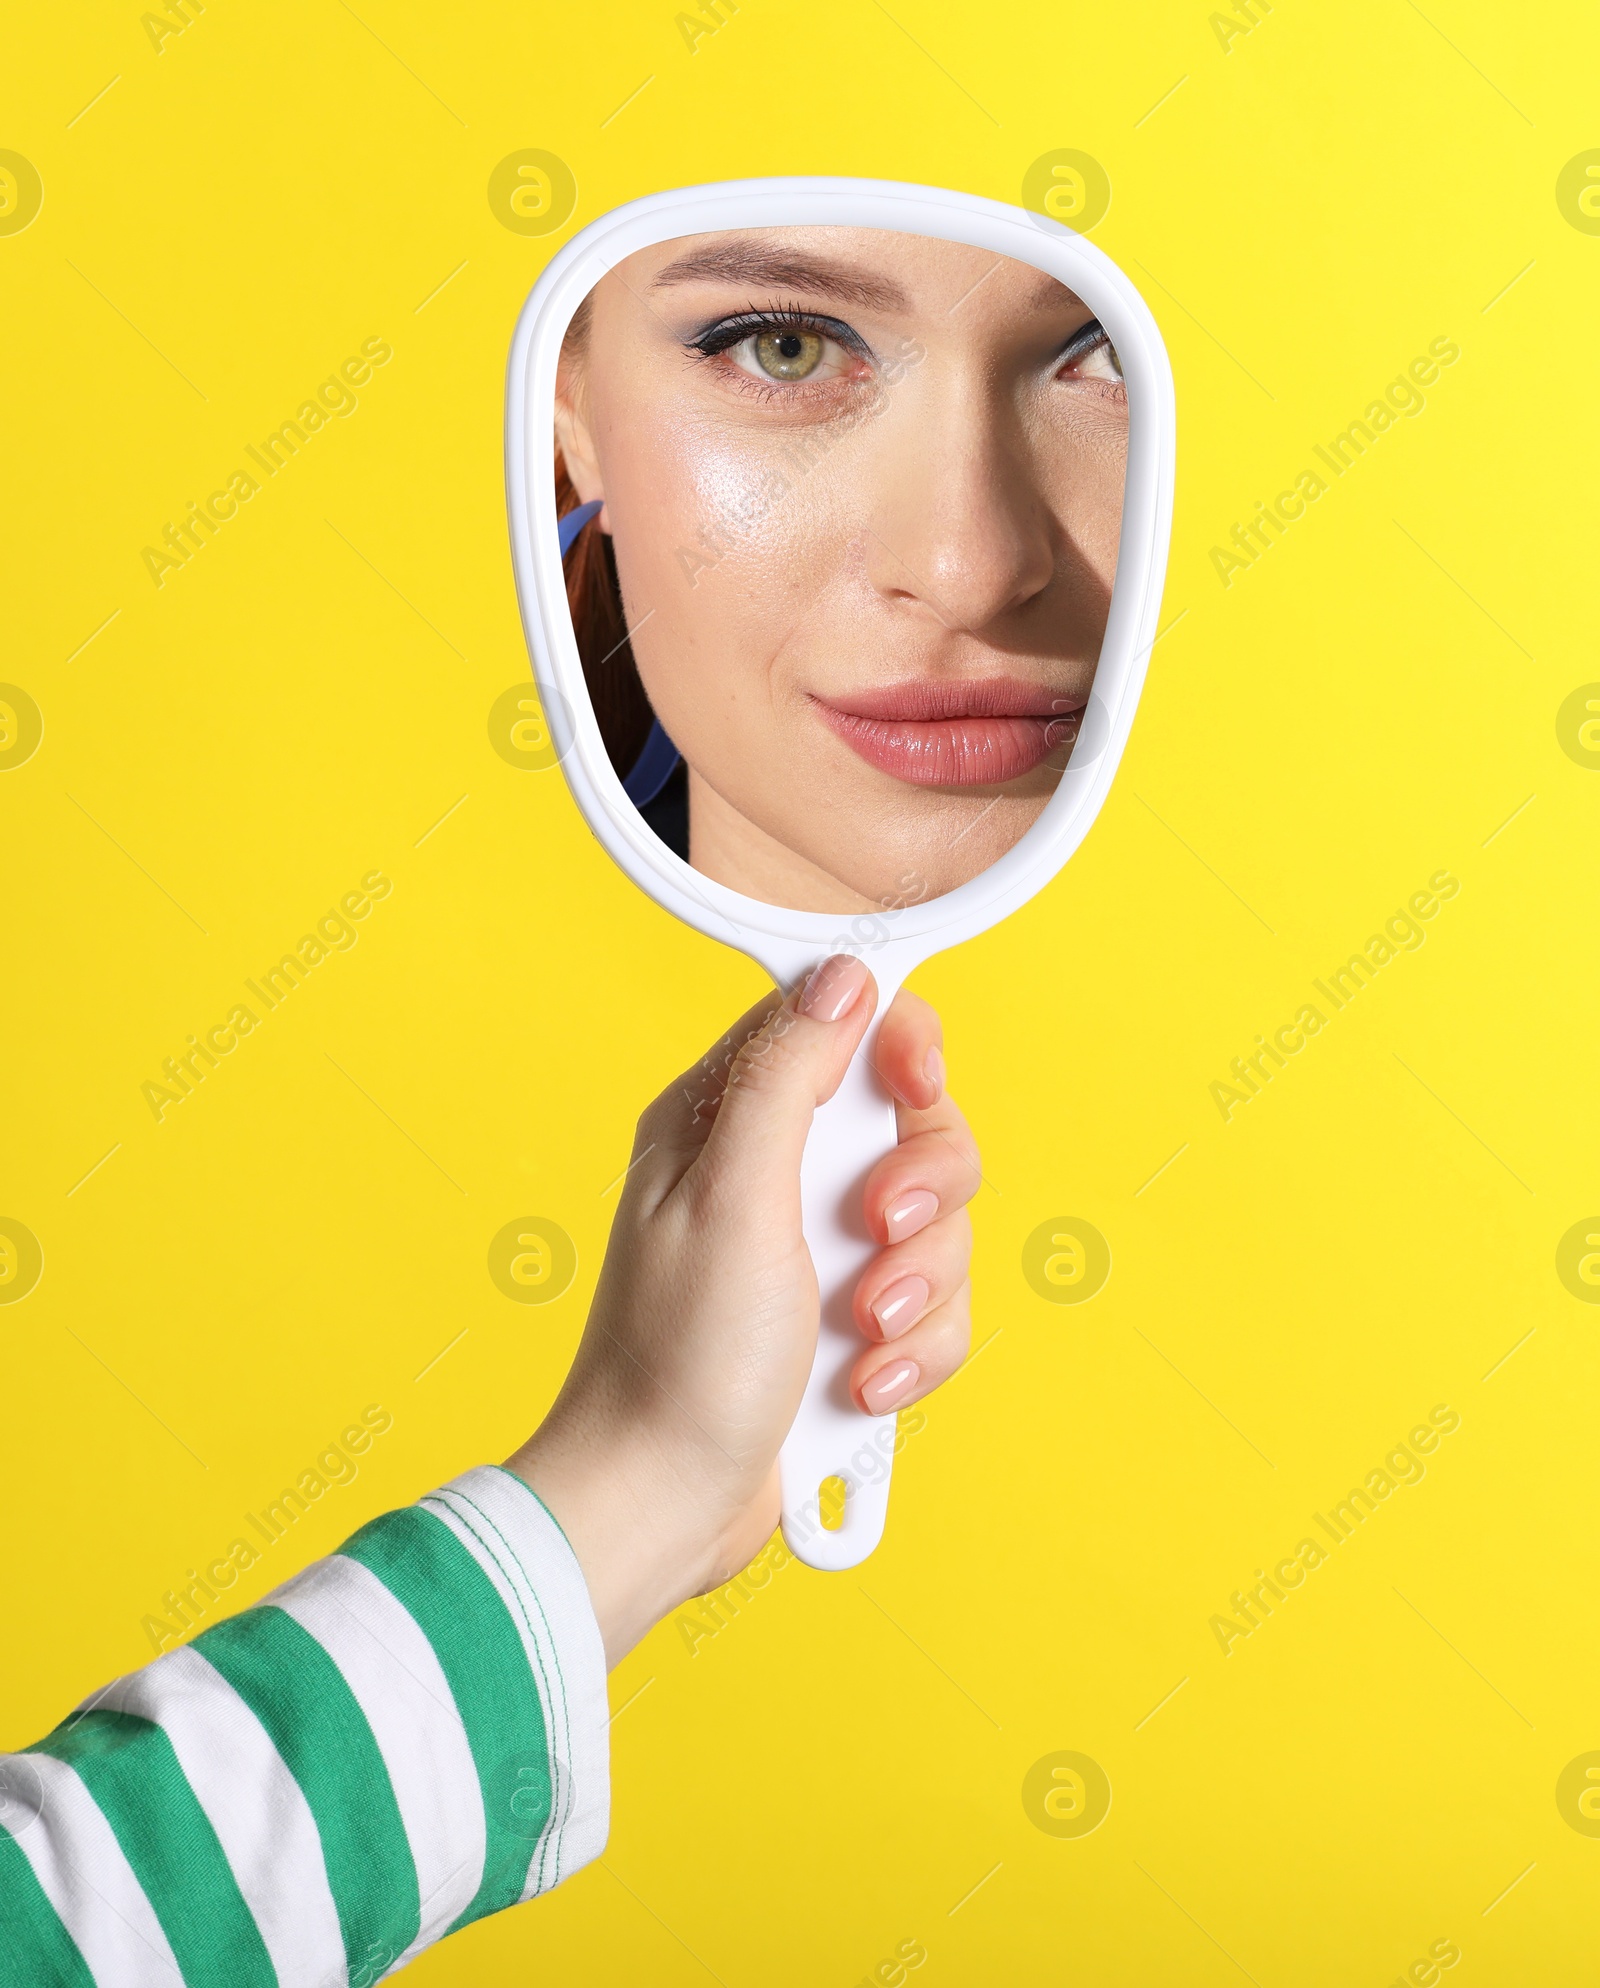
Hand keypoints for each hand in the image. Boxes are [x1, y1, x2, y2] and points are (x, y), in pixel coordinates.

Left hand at [507, 955, 980, 1665]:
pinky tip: (860, 1386)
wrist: (665, 1505)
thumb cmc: (675, 1356)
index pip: (838, 1028)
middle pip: (913, 1127)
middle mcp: (777, 1175)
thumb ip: (788, 1079)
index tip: (914, 1083)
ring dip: (914, 1287)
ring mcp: (817, 1253)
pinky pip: (934, 1307)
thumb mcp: (733, 1197)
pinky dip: (911, 1351)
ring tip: (857, 1334)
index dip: (895, 1044)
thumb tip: (845, 975)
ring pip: (938, 1224)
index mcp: (729, 1121)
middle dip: (919, 1192)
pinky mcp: (850, 1323)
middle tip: (874, 1234)